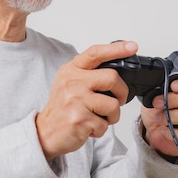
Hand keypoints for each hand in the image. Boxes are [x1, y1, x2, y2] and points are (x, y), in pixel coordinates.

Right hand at [36, 41, 137, 160]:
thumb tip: (115, 73)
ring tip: (99, 118)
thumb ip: (87, 74)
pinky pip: (104, 124)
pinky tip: (90, 127)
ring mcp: (76, 100)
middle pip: (112, 78)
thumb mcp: (69, 83)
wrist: (45, 132)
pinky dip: (101, 130)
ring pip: (113, 105)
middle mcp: (72, 82)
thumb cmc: (62, 108)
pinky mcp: (80, 119)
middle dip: (122, 92)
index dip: (116, 49)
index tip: (132, 46)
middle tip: (118, 100)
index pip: (95, 53)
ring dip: (112, 116)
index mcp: (71, 70)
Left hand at [140, 76, 177, 156]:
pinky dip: (174, 132)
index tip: (173, 86)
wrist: (155, 134)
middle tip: (158, 103)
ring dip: (173, 116)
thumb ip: (163, 90)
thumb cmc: (159, 114)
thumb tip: (161, 89)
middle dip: (175, 100)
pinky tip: (165, 131)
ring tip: (160, 118)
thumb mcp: (157, 97)